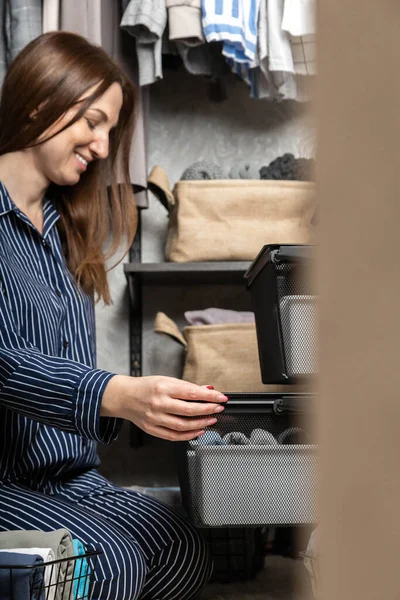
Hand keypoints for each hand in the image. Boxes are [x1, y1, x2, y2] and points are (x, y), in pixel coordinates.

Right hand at [101, 375, 227, 440]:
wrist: (125, 397)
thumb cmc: (146, 387)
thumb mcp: (166, 380)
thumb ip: (187, 387)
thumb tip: (207, 390)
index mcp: (163, 388)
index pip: (192, 393)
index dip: (209, 396)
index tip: (221, 398)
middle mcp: (159, 404)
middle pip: (189, 410)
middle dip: (208, 410)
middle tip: (219, 408)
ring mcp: (155, 418)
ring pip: (182, 425)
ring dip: (201, 424)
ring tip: (211, 420)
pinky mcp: (152, 429)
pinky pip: (173, 436)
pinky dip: (188, 435)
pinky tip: (198, 431)